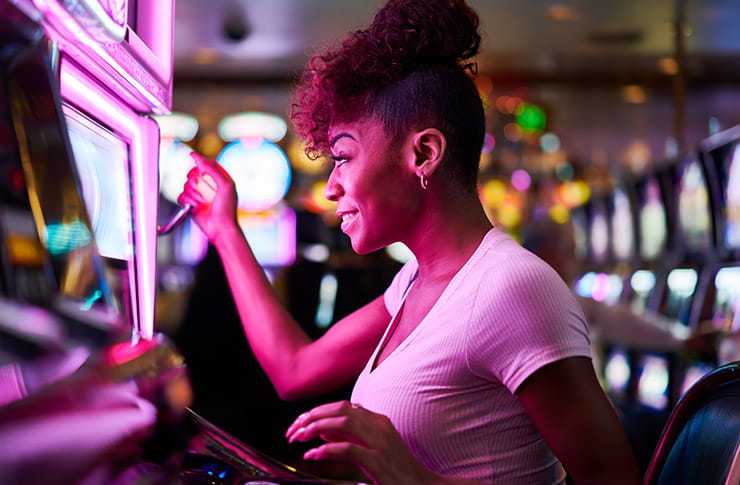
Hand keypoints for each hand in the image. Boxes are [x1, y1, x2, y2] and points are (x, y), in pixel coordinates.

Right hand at [177, 152, 237, 242]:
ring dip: (192, 194)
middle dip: (194, 181)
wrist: (219, 228)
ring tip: (201, 202)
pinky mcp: (191, 203)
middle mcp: (209, 186)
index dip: (200, 161)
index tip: (192, 156)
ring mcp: (200, 194)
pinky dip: (187, 200)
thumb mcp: (225, 185)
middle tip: (199, 188)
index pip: (208, 165)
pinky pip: (182, 196)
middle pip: (193, 174)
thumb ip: (212, 169)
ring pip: (186, 185)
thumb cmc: (226, 209)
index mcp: (220, 180)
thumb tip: (197, 158)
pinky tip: (194, 206)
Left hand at [285, 400, 437, 484]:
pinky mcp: (377, 460)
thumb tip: (322, 432)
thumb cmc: (394, 469)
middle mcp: (378, 426)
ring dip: (315, 428)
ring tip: (299, 437)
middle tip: (293, 429)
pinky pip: (346, 449)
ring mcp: (379, 442)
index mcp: (377, 420)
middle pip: (339, 409)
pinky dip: (325, 450)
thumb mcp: (370, 448)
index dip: (318, 411)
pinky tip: (312, 455)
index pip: (342, 406)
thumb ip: (348, 438)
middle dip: (312, 416)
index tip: (300, 422)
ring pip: (341, 423)